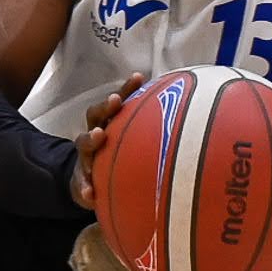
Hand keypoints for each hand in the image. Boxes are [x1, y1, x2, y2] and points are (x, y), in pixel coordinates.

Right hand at [71, 74, 145, 210]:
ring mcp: (85, 156)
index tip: (139, 77)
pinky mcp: (80, 180)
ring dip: (91, 138)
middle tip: (116, 100)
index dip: (127, 88)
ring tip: (99, 136)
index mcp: (109, 123)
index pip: (117, 101)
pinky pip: (81, 183)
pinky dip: (85, 187)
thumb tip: (191, 121)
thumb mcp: (131, 146)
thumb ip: (151, 135)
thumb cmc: (118, 159)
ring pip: (84, 143)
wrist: (89, 184)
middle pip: (96, 114)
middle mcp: (95, 135)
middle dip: (107, 105)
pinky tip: (91, 193)